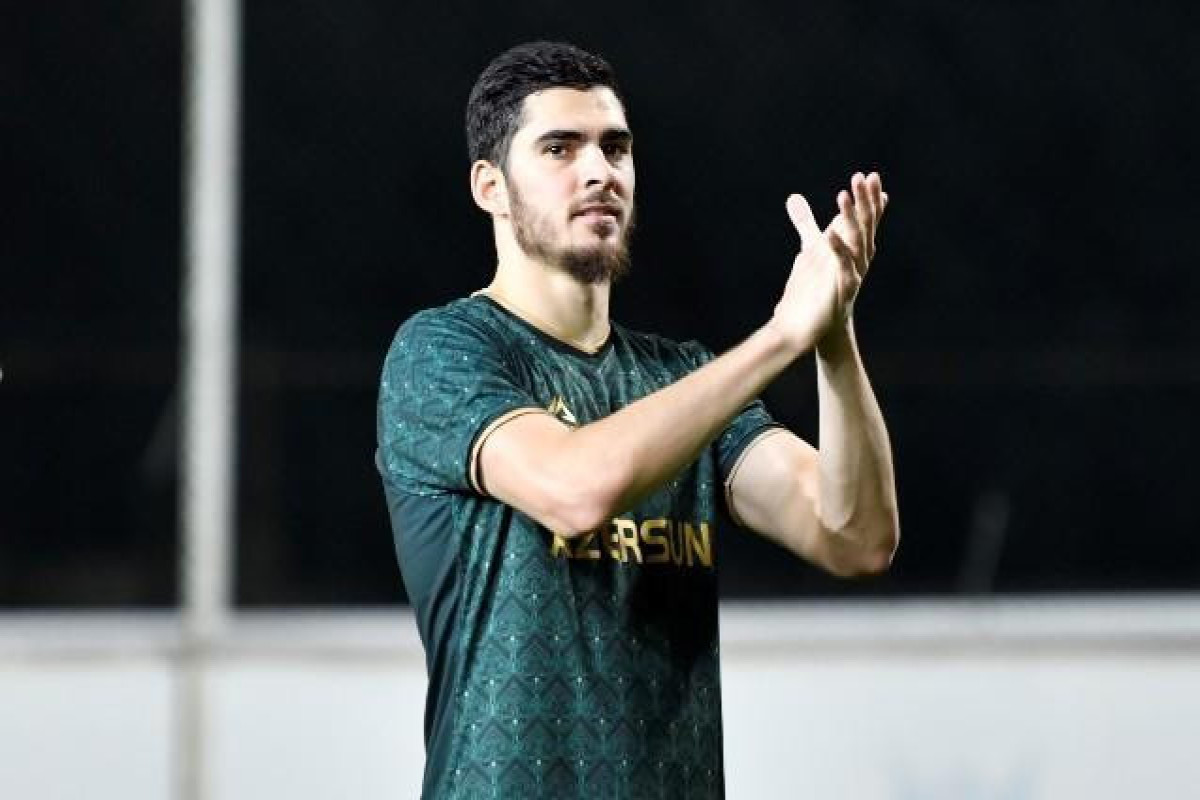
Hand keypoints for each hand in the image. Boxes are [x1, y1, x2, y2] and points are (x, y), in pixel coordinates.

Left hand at [770, 172, 887, 353]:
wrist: (809, 325)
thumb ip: (805, 222)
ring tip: (843, 195)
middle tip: (863, 176)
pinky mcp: (843, 289)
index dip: (868, 198)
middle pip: (865, 225)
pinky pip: (843, 266)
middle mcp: (859, 259)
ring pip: (857, 242)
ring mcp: (853, 273)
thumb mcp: (810, 248)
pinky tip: (831, 234)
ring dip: (851, 218)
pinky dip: (838, 250)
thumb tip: (793, 196)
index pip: (864, 218)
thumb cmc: (815, 285)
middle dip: (864, 200)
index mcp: (854, 248)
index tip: (871, 175)